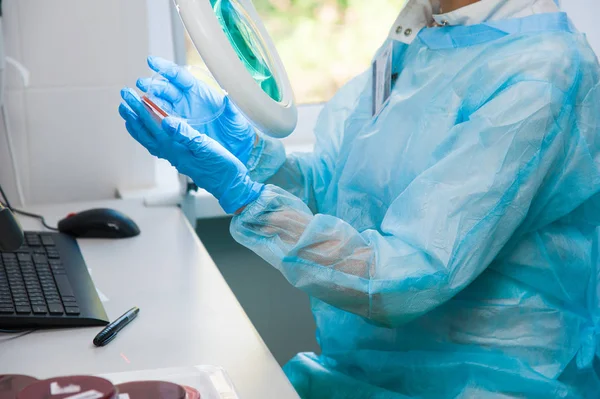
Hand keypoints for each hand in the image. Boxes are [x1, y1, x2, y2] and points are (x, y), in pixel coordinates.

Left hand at [119, 88, 262, 213]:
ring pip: (149, 140)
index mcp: (176, 147)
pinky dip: (149, 137)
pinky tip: (151, 134)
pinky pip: (158, 146)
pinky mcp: (181, 159)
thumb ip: (186, 134)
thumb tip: (166, 121)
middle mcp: (171, 153)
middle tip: (122, 101)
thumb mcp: (207, 147)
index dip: (140, 108)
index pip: (153, 124)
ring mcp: (175, 157)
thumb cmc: (222, 167)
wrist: (230, 185)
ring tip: (128, 116)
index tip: (129, 95)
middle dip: (133, 116)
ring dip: (138, 127)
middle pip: (146, 132)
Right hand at [136, 56, 255, 163]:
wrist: (237, 150)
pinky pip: (158, 124)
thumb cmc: (237, 131)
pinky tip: (134, 120)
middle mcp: (186, 102)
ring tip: (130, 100)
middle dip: (152, 86)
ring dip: (144, 103)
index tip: (152, 62)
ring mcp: (180, 116)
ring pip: (158, 106)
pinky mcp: (176, 132)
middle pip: (165, 90)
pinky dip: (146, 121)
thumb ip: (231, 107)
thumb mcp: (236, 118)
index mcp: (198, 92)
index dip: (166, 68)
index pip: (179, 76)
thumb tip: (228, 96)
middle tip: (141, 85)